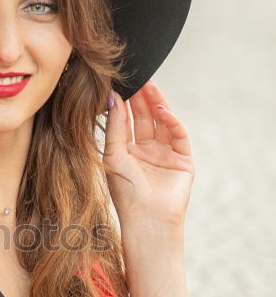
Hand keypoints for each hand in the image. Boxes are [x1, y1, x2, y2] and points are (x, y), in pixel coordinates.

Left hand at [102, 80, 194, 229]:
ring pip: (161, 122)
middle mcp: (146, 152)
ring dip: (155, 104)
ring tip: (148, 85)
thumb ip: (114, 126)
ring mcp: (165, 155)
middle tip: (136, 77)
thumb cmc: (124, 192)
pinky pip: (178, 135)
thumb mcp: (114, 154)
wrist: (146, 218)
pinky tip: (161, 110)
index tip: (118, 84)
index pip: (126, 122)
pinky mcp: (182, 160)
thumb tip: (113, 97)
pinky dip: (171, 121)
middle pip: (144, 118)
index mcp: (127, 153)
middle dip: (140, 98)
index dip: (123, 103)